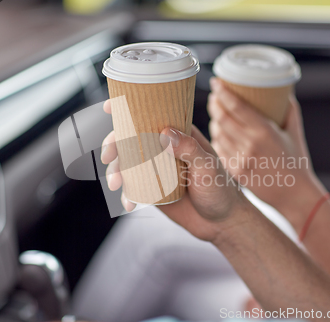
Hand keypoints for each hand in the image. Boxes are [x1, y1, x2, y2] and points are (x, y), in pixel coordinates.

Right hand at [101, 100, 251, 241]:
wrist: (221, 222)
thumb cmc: (221, 189)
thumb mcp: (208, 167)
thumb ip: (189, 149)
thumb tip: (165, 133)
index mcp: (179, 134)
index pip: (152, 115)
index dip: (128, 109)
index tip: (109, 107)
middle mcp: (164, 149)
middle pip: (131, 138)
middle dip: (114, 145)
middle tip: (108, 156)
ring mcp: (156, 169)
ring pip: (127, 163)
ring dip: (116, 171)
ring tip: (116, 184)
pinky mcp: (151, 190)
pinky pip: (132, 188)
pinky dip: (126, 194)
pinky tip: (129, 204)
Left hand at [207, 77, 326, 229]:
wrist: (295, 195)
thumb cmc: (297, 162)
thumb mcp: (295, 132)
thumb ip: (289, 110)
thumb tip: (284, 91)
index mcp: (265, 131)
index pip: (236, 106)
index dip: (222, 92)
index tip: (215, 82)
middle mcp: (250, 144)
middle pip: (222, 118)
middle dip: (214, 104)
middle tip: (214, 96)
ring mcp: (240, 159)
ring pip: (217, 134)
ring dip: (214, 121)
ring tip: (216, 113)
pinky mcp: (234, 171)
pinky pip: (218, 150)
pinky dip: (216, 139)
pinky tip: (219, 134)